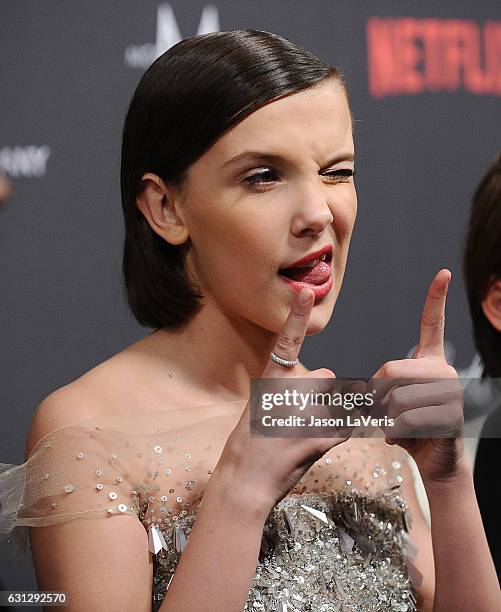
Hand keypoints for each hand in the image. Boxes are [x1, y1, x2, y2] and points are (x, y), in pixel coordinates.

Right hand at [211, 287, 349, 511]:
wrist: (245, 481)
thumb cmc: (249, 446)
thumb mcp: (262, 409)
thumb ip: (291, 392)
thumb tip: (321, 384)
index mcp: (271, 382)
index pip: (286, 343)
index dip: (296, 316)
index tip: (304, 292)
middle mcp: (289, 393)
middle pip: (326, 379)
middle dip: (324, 396)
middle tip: (299, 421)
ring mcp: (306, 415)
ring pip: (337, 402)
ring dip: (331, 416)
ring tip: (303, 437)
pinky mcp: (321, 438)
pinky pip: (345, 428)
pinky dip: (338, 436)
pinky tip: (315, 448)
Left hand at [369, 269, 465, 483]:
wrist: (435, 461)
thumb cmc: (409, 429)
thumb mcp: (388, 404)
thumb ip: (378, 390)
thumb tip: (361, 393)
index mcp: (429, 362)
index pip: (432, 325)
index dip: (436, 299)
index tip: (443, 273)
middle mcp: (443, 371)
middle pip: (390, 369)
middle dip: (376, 395)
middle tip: (383, 412)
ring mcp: (450, 392)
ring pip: (395, 397)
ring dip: (386, 417)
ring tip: (398, 425)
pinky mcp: (450, 415)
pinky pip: (405, 419)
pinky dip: (396, 433)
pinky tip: (408, 437)